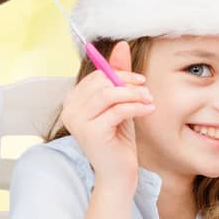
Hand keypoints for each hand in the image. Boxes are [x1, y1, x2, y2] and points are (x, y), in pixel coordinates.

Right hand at [59, 43, 153, 187]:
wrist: (118, 173)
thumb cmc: (118, 138)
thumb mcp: (119, 102)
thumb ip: (117, 75)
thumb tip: (121, 45)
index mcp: (72, 100)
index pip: (96, 75)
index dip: (119, 73)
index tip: (139, 80)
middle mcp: (70, 109)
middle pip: (101, 81)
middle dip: (128, 82)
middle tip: (146, 90)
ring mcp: (78, 121)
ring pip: (109, 94)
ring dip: (134, 94)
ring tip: (148, 100)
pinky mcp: (91, 132)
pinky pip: (117, 109)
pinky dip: (136, 106)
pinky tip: (148, 109)